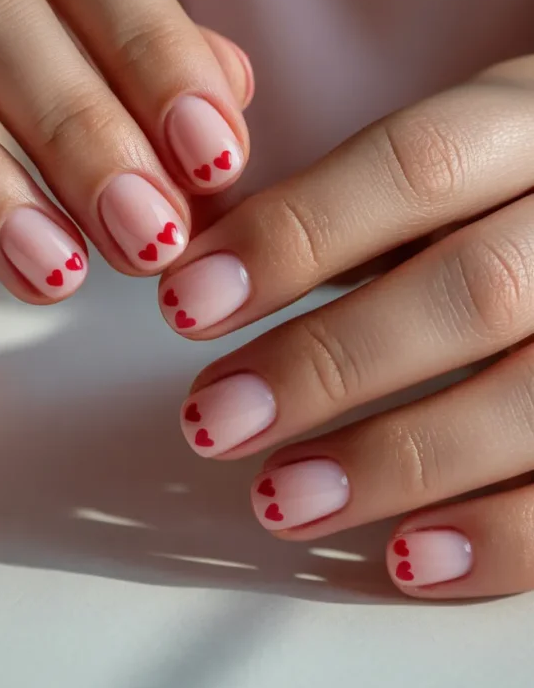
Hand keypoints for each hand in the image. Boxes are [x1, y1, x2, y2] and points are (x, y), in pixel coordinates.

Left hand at [159, 55, 533, 599]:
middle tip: (216, 418)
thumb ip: (328, 203)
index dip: (294, 237)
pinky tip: (405, 558)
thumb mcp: (436, 166)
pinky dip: (496, 539)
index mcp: (529, 129)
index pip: (416, 165)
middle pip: (472, 291)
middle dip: (328, 363)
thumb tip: (191, 251)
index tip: (187, 303)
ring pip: (530, 399)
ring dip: (394, 462)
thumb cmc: (499, 198)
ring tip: (282, 500)